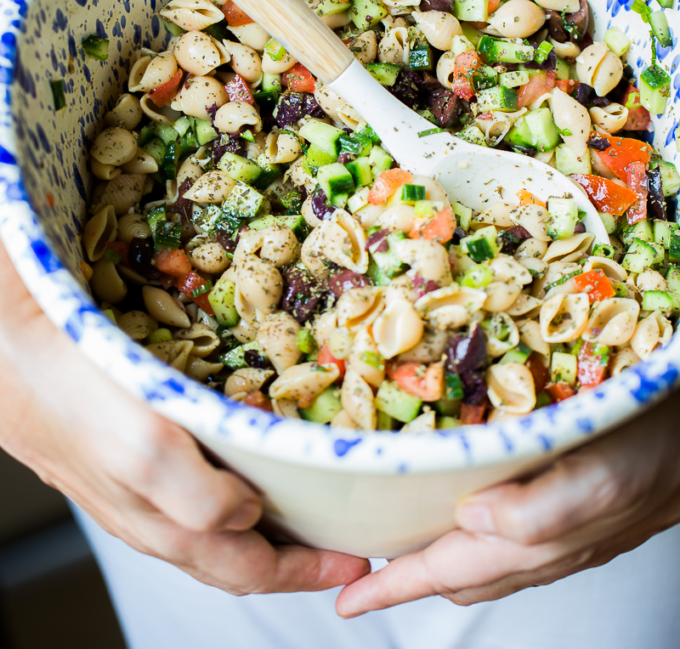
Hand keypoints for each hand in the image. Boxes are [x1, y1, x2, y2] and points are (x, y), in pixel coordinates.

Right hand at [0, 243, 368, 593]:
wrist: (13, 350)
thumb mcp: (146, 451)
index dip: (305, 572)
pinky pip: (192, 493)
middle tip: (349, 547)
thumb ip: (199, 501)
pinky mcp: (128, 456)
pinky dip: (235, 494)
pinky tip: (247, 467)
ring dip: (268, 531)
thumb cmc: (75, 396)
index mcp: (165, 522)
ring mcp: (138, 491)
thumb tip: (247, 517)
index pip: (247, 570)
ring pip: (214, 530)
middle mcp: (153, 517)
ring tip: (310, 514)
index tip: (357, 562)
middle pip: (235, 560)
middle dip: (296, 560)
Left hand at [336, 388, 679, 614]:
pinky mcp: (570, 502)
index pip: (448, 572)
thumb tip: (471, 521)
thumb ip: (538, 513)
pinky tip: (465, 498)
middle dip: (407, 577)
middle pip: (458, 574)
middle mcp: (544, 543)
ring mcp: (559, 528)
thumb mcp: (602, 477)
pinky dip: (471, 528)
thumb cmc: (659, 451)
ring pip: (481, 557)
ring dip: (437, 554)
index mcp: (539, 540)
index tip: (347, 599)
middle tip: (361, 563)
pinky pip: (508, 531)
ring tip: (400, 536)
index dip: (394, 589)